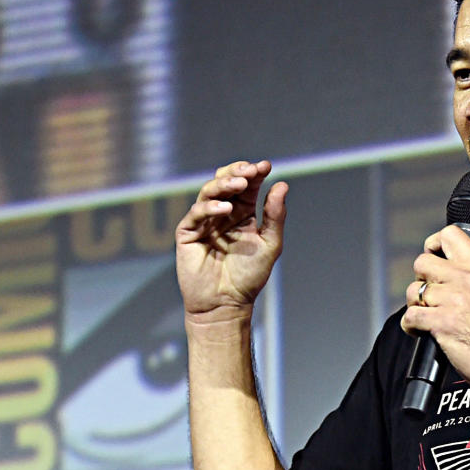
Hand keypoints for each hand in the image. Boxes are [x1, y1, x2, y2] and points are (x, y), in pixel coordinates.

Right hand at [175, 160, 286, 322]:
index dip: (255, 173)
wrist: (226, 303)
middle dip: (237, 172)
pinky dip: (209, 206)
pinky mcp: (188, 233)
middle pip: (225, 182)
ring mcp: (204, 222)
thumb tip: (282, 185)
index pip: (248, 187)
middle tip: (250, 170)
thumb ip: (274, 216)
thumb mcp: (269, 244)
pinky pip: (196, 213)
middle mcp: (223, 214)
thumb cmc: (249, 277)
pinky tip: (224, 207)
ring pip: (208, 192)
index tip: (266, 166)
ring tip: (239, 184)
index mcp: (243, 214)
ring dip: (223, 184)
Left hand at [400, 225, 469, 395]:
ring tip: (427, 317)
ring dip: (415, 306)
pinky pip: (410, 316)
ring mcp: (454, 300)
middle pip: (422, 262)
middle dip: (421, 280)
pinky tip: (421, 332)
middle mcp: (467, 279)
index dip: (433, 245)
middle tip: (430, 296)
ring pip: (413, 291)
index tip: (433, 258)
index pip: (450, 235)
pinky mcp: (442, 322)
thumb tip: (445, 271)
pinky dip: (410, 327)